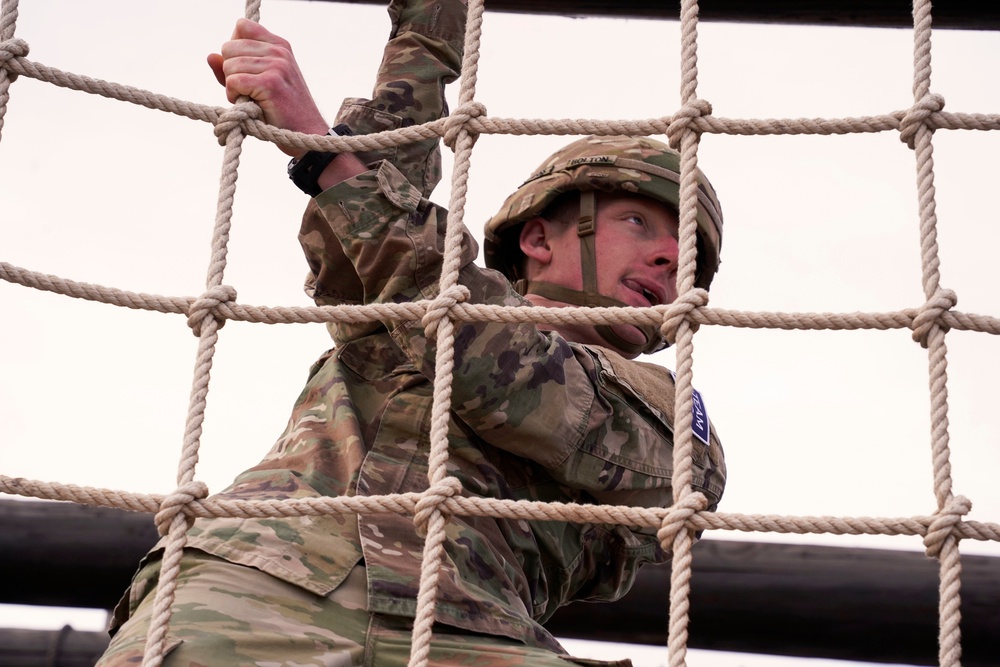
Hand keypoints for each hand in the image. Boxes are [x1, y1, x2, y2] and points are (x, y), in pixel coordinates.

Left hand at [208, 19, 328, 155]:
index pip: (242, 26)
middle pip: (228, 47)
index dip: (234, 48)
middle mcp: (278, 51)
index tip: (245, 69)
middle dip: (231, 71)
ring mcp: (276, 65)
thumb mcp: (259, 81)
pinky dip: (234, 96)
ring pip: (228, 66)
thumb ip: (234, 67)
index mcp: (279, 45)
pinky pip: (233, 81)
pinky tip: (249, 104)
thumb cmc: (281, 109)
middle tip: (248, 89)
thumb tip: (210, 56)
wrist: (306, 133)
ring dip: (232, 87)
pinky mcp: (270, 83)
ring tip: (250, 98)